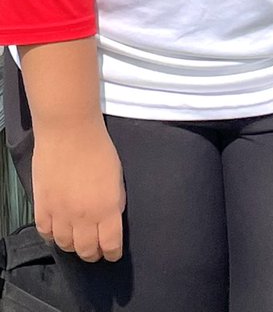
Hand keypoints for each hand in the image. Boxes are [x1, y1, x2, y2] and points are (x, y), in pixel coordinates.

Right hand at [32, 118, 124, 262]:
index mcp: (107, 208)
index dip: (112, 253)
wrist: (69, 132)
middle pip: (87, 250)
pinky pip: (46, 234)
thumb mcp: (117, 176)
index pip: (110, 244)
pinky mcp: (42, 208)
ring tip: (77, 241)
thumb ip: (114, 201)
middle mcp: (84, 217)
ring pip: (65, 246)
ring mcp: (60, 215)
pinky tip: (58, 233)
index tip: (113, 254)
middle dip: (93, 253)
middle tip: (95, 250)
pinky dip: (53, 237)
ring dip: (73, 246)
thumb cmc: (98, 147)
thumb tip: (111, 216)